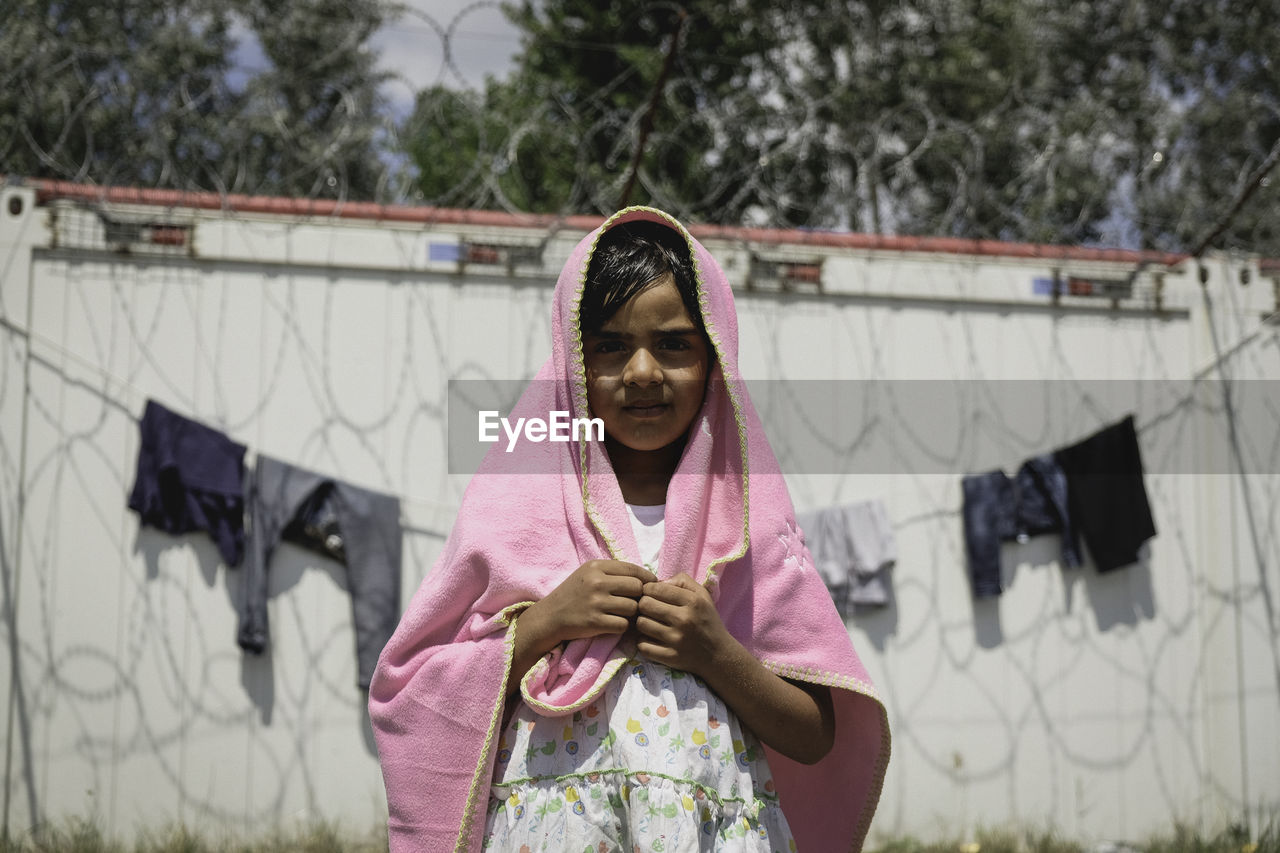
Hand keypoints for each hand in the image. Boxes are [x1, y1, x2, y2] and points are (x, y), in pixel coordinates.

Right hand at [526, 559, 655, 646]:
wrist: (550, 616)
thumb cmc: (574, 594)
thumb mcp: (589, 574)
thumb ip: (613, 573)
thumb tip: (647, 578)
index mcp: (596, 567)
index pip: (633, 569)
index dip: (647, 578)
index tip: (651, 586)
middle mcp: (597, 582)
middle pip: (637, 588)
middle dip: (639, 596)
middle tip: (635, 602)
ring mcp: (596, 602)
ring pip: (633, 607)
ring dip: (631, 613)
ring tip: (622, 614)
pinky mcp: (595, 622)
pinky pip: (623, 625)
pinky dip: (622, 626)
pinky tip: (614, 624)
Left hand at [634, 572, 730, 677]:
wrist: (719, 655)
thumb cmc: (707, 621)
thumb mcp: (703, 595)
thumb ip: (682, 581)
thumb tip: (657, 582)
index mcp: (693, 601)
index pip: (655, 588)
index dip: (648, 590)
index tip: (651, 595)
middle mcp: (684, 620)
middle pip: (644, 605)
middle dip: (643, 605)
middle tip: (650, 610)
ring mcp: (677, 640)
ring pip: (641, 624)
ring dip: (643, 623)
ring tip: (651, 624)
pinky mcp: (670, 657)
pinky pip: (642, 645)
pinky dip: (643, 642)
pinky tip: (652, 639)